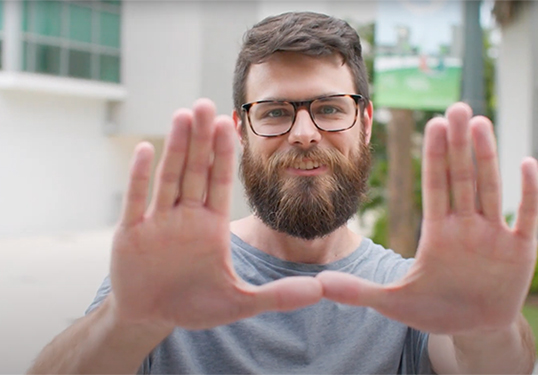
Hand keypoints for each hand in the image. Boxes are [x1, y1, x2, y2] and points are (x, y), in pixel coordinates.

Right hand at [110, 99, 321, 330]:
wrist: (152, 317)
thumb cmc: (194, 305)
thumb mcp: (240, 303)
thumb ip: (279, 295)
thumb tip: (321, 291)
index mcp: (211, 225)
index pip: (220, 181)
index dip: (224, 153)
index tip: (230, 123)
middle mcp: (186, 216)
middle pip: (195, 170)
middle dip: (201, 139)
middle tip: (207, 104)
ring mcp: (158, 222)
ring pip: (168, 177)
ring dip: (175, 147)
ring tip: (183, 114)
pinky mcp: (131, 234)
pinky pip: (137, 200)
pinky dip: (140, 176)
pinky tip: (146, 149)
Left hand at [318, 103, 537, 333]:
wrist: (474, 329)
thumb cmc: (434, 310)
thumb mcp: (393, 303)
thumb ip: (357, 292)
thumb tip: (317, 284)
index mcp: (437, 232)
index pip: (435, 186)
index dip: (435, 156)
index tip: (432, 124)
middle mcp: (466, 226)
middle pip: (462, 178)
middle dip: (459, 144)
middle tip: (457, 107)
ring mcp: (494, 235)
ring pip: (491, 189)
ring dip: (488, 157)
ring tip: (482, 123)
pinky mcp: (520, 250)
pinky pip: (527, 216)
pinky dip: (529, 193)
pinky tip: (527, 163)